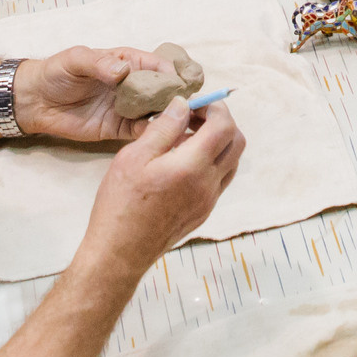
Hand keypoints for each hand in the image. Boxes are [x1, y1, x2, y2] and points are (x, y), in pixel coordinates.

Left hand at [14, 45, 171, 142]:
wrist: (36, 101)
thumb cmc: (57, 72)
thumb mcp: (76, 60)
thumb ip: (100, 65)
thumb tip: (124, 71)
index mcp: (128, 62)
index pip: (158, 65)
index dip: (172, 74)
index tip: (183, 85)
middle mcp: (133, 85)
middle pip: (163, 90)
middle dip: (178, 98)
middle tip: (189, 109)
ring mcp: (127, 108)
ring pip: (156, 112)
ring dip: (169, 118)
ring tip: (180, 127)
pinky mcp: (119, 130)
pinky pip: (140, 132)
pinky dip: (152, 134)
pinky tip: (161, 138)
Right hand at [85, 100, 244, 266]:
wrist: (120, 253)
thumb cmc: (121, 203)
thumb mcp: (134, 157)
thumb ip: (164, 128)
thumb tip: (183, 104)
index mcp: (193, 167)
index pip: (225, 126)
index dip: (215, 107)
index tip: (194, 103)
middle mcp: (208, 185)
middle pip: (237, 142)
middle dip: (221, 122)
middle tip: (193, 117)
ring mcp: (208, 201)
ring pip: (231, 162)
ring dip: (218, 143)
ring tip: (184, 138)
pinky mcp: (203, 213)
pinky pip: (220, 180)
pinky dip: (211, 162)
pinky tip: (182, 162)